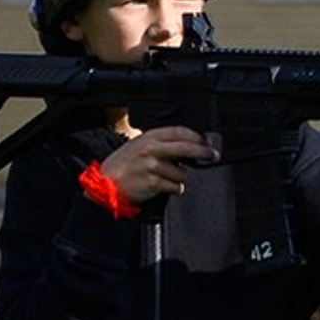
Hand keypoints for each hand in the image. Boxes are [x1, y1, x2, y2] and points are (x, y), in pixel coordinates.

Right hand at [101, 124, 217, 202]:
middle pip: (186, 148)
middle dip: (204, 152)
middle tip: (213, 156)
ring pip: (182, 172)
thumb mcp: (139, 145)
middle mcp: (152, 149)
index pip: (180, 131)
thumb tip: (187, 144)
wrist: (106, 183)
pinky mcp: (153, 183)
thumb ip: (161, 143)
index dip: (197, 137)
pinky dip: (176, 188)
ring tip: (168, 177)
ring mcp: (153, 166)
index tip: (207, 142)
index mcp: (150, 137)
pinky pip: (176, 186)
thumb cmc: (124, 164)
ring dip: (181, 177)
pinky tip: (165, 186)